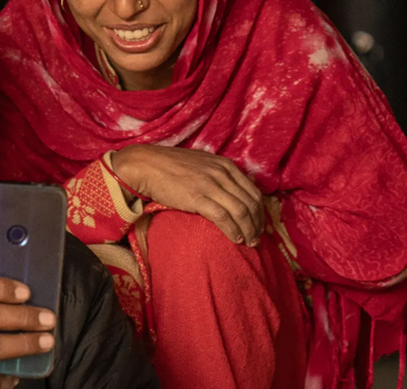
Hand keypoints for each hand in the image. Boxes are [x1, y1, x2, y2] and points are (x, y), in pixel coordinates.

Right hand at [111, 144, 264, 246]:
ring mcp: (211, 186)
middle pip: (250, 203)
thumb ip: (219, 173)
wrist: (146, 166)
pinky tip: (236, 239)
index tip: (259, 225)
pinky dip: (233, 230)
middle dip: (257, 224)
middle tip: (257, 238)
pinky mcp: (198, 198)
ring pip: (240, 211)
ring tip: (250, 242)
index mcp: (226, 166)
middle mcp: (222, 174)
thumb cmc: (171, 166)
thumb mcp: (202, 162)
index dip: (260, 211)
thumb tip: (233, 188)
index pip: (253, 191)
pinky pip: (223, 217)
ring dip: (249, 230)